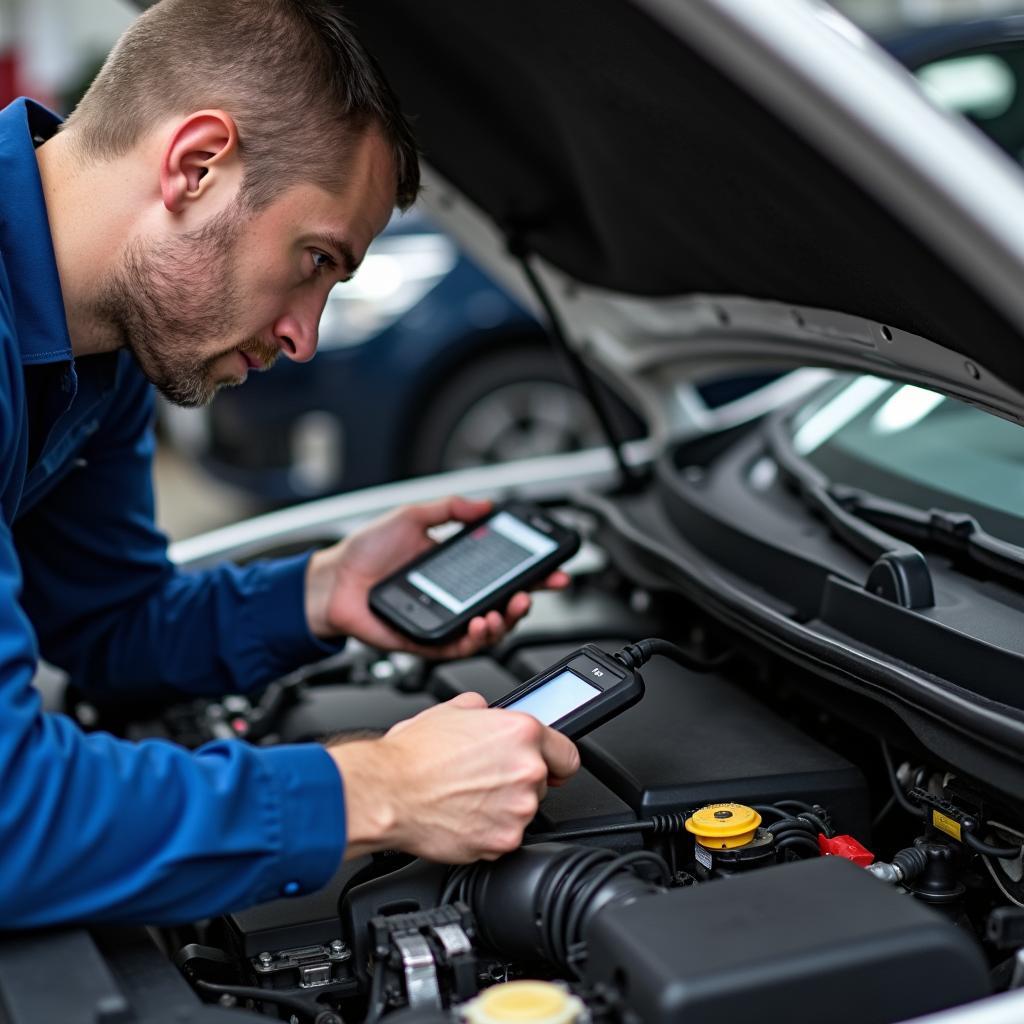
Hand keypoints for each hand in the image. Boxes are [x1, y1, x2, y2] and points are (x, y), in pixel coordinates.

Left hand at [304, 496, 569, 657]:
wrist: (332, 580)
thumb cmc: (365, 552)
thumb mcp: (412, 517)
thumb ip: (449, 509)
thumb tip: (484, 505)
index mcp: (457, 571)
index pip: (506, 574)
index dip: (534, 574)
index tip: (556, 569)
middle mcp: (456, 599)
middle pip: (504, 608)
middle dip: (525, 602)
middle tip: (529, 594)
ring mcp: (444, 622)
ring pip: (488, 632)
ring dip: (503, 623)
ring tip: (503, 611)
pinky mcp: (427, 642)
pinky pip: (459, 647)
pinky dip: (476, 640)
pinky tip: (480, 625)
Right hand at [328, 693, 580, 861]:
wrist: (387, 792)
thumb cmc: (413, 753)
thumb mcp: (453, 709)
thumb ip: (485, 711)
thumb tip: (489, 714)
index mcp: (522, 733)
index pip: (567, 754)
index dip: (555, 760)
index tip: (548, 767)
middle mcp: (527, 770)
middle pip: (542, 783)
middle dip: (516, 781)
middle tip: (484, 777)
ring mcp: (517, 809)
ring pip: (523, 810)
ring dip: (502, 807)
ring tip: (466, 796)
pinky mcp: (502, 841)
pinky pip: (504, 837)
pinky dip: (488, 831)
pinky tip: (463, 815)